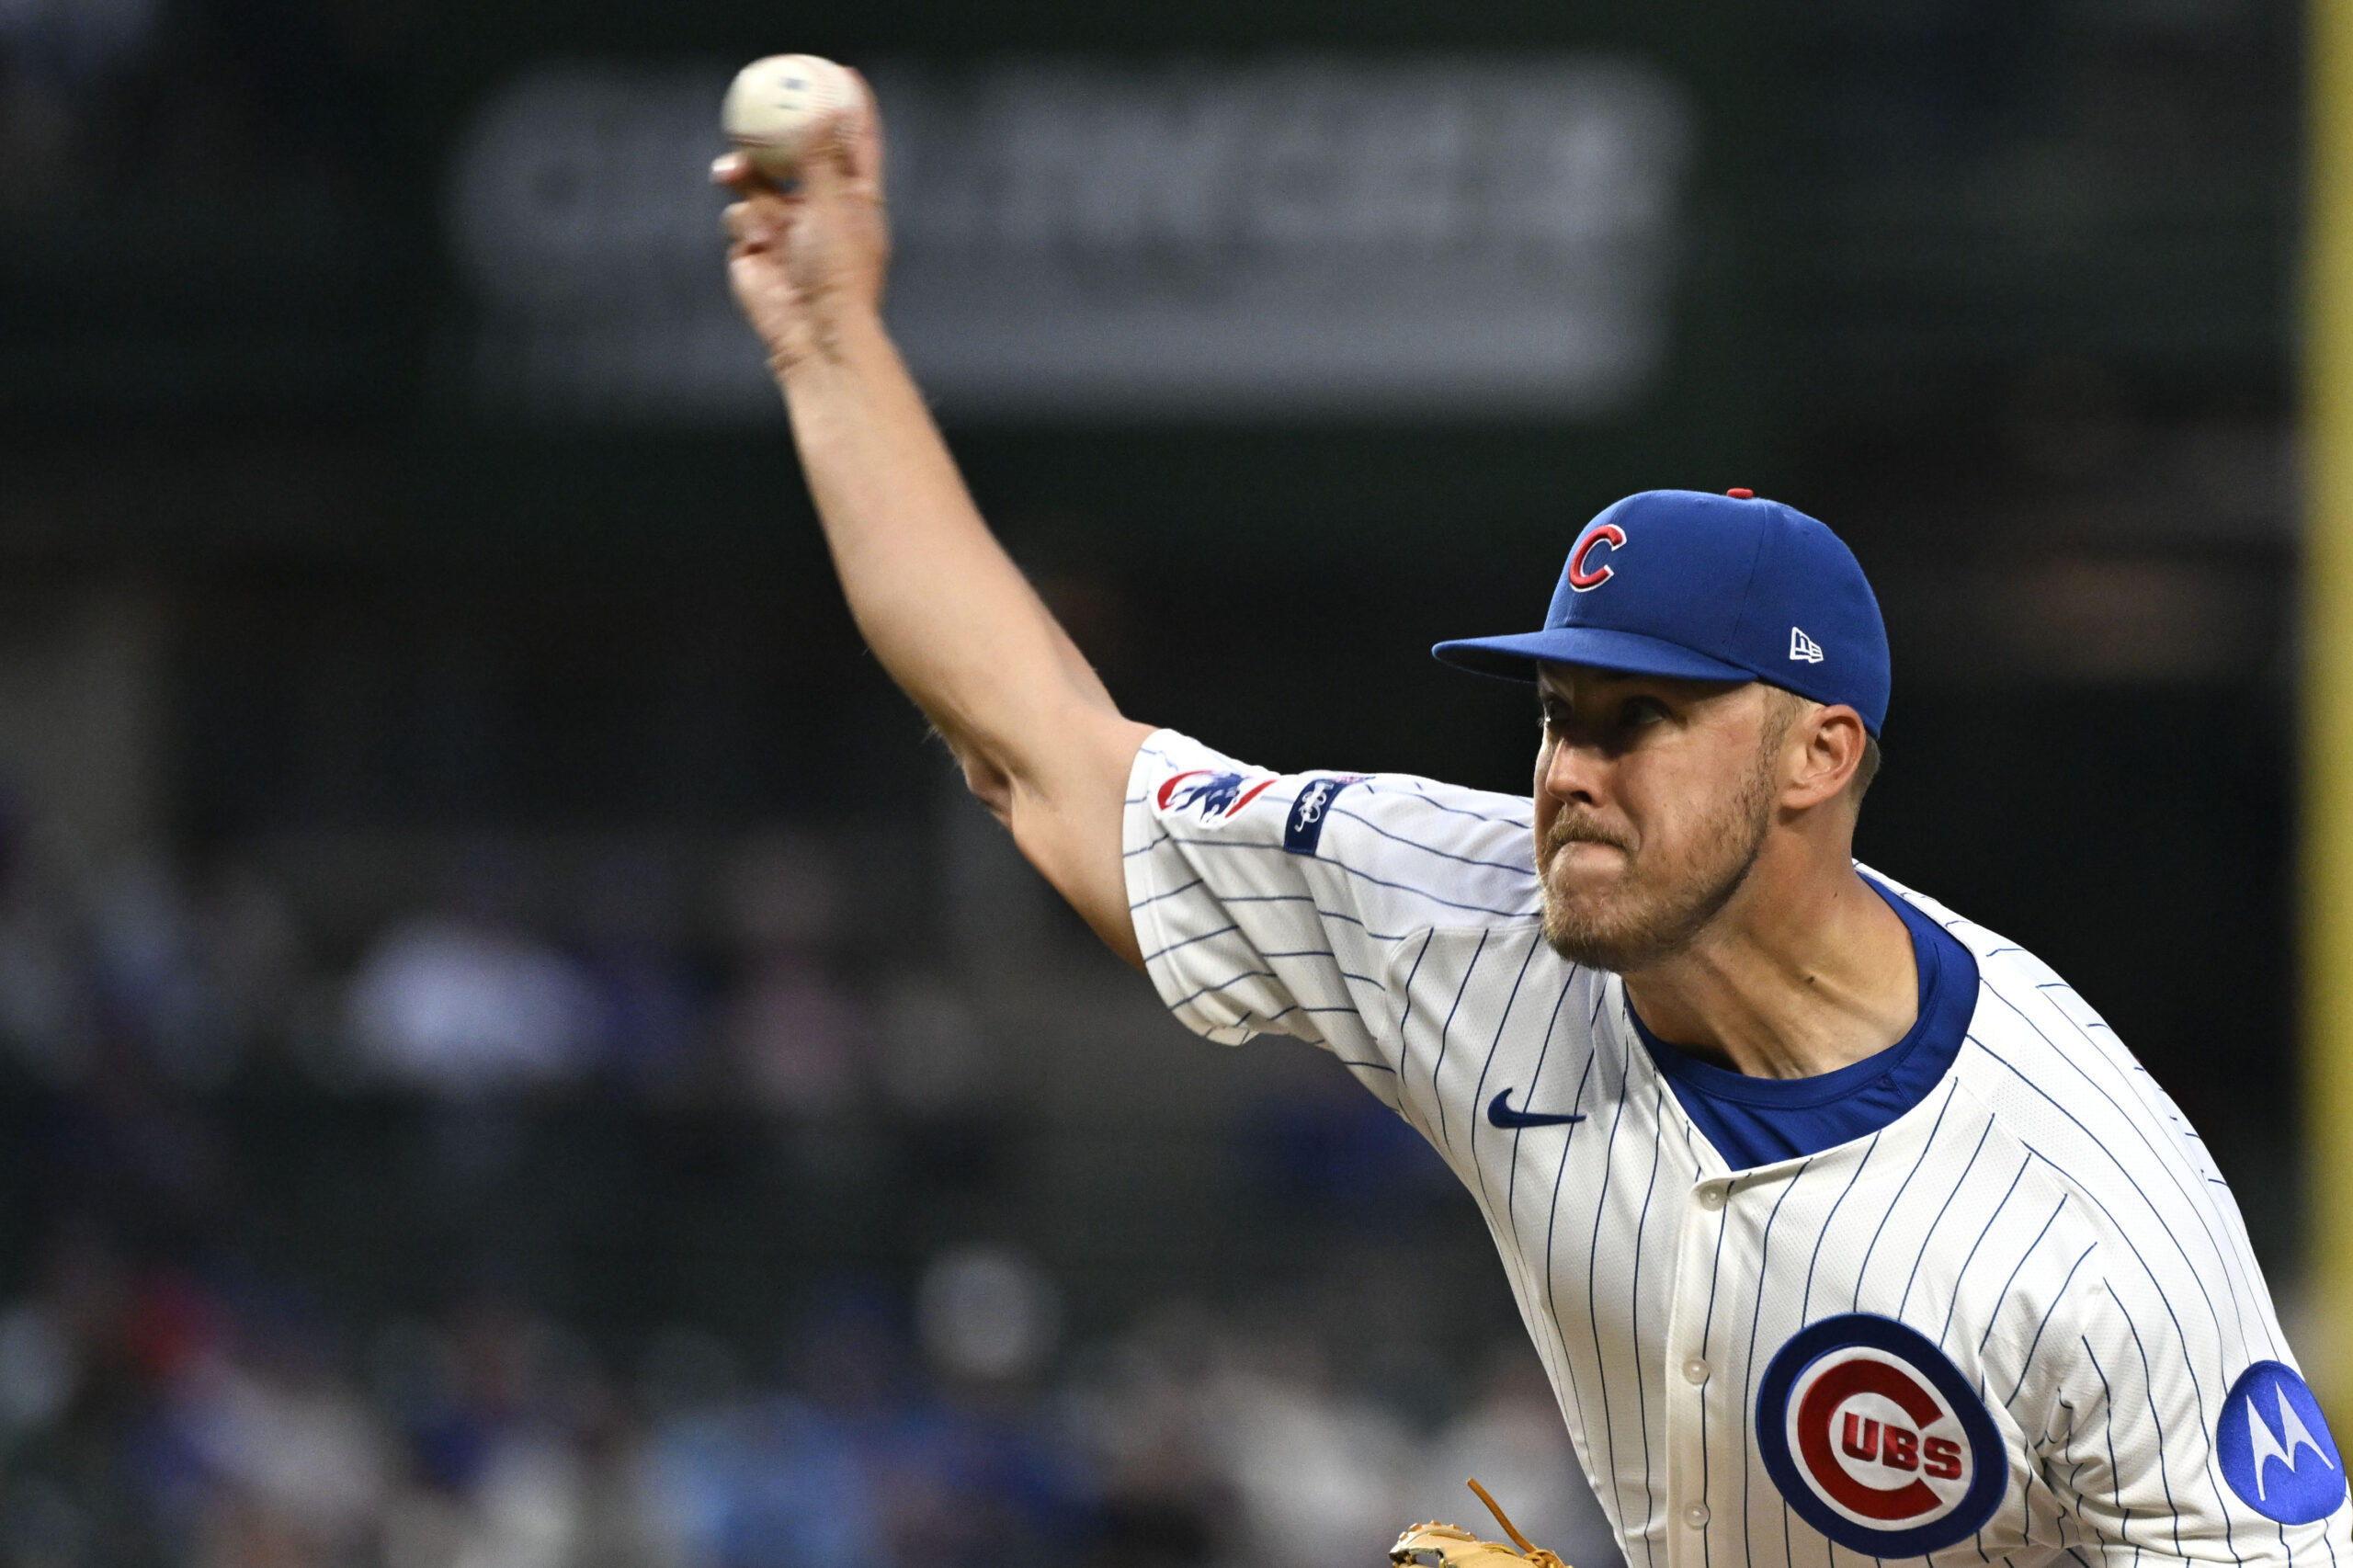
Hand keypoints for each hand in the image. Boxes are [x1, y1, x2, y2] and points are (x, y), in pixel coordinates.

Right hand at [713, 72, 888, 376]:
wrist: (813, 334)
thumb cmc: (838, 273)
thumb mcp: (833, 204)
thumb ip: (820, 157)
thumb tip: (819, 114)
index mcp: (857, 202)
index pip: (856, 147)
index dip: (850, 112)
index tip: (842, 77)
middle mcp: (822, 214)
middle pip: (797, 159)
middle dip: (775, 138)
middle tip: (758, 112)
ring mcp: (786, 233)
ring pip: (758, 185)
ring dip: (745, 175)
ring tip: (732, 172)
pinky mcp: (755, 253)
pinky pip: (739, 219)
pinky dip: (743, 221)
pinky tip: (756, 239)